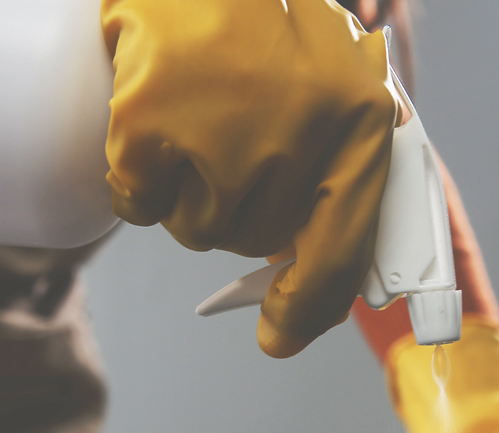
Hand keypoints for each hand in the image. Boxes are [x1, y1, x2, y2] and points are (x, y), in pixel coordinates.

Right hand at [102, 0, 397, 356]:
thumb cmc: (261, 15)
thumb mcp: (329, 78)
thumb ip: (335, 162)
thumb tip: (308, 271)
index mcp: (362, 119)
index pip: (343, 248)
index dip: (310, 304)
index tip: (280, 334)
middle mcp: (302, 132)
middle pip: (258, 237)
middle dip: (236, 209)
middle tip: (224, 142)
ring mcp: (225, 132)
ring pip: (199, 229)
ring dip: (187, 194)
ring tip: (192, 120)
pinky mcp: (151, 126)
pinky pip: (139, 205)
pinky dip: (136, 178)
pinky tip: (150, 123)